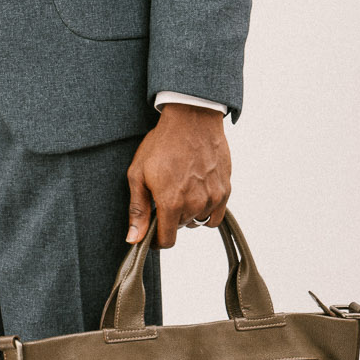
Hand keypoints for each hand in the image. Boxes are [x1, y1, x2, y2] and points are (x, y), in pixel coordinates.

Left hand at [125, 104, 230, 248]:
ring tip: (181, 188)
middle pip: (180, 227)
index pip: (167, 240)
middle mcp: (195, 203)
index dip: (157, 241)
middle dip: (170, 218)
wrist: (191, 119)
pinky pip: (215, 215)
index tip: (153, 234)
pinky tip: (197, 193)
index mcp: (171, 202)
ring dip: (188, 212)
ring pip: (197, 220)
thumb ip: (138, 210)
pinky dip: (205, 210)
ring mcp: (213, 197)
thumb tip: (134, 239)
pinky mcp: (225, 189)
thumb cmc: (161, 143)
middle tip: (164, 194)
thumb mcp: (138, 174)